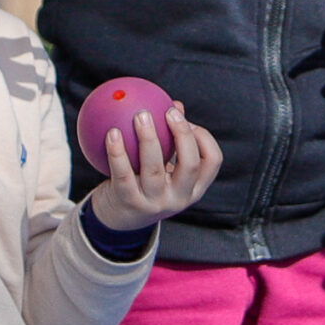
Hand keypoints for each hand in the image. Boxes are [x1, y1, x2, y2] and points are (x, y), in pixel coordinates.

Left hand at [88, 101, 222, 231]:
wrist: (117, 221)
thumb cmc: (144, 184)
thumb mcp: (163, 168)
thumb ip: (171, 140)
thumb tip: (174, 103)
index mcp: (194, 189)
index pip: (212, 160)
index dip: (204, 137)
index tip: (186, 119)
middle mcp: (179, 198)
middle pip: (190, 163)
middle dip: (182, 134)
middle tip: (169, 112)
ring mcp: (154, 203)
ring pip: (154, 168)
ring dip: (148, 138)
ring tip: (140, 114)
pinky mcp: (130, 203)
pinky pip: (123, 174)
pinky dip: (117, 152)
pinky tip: (111, 132)